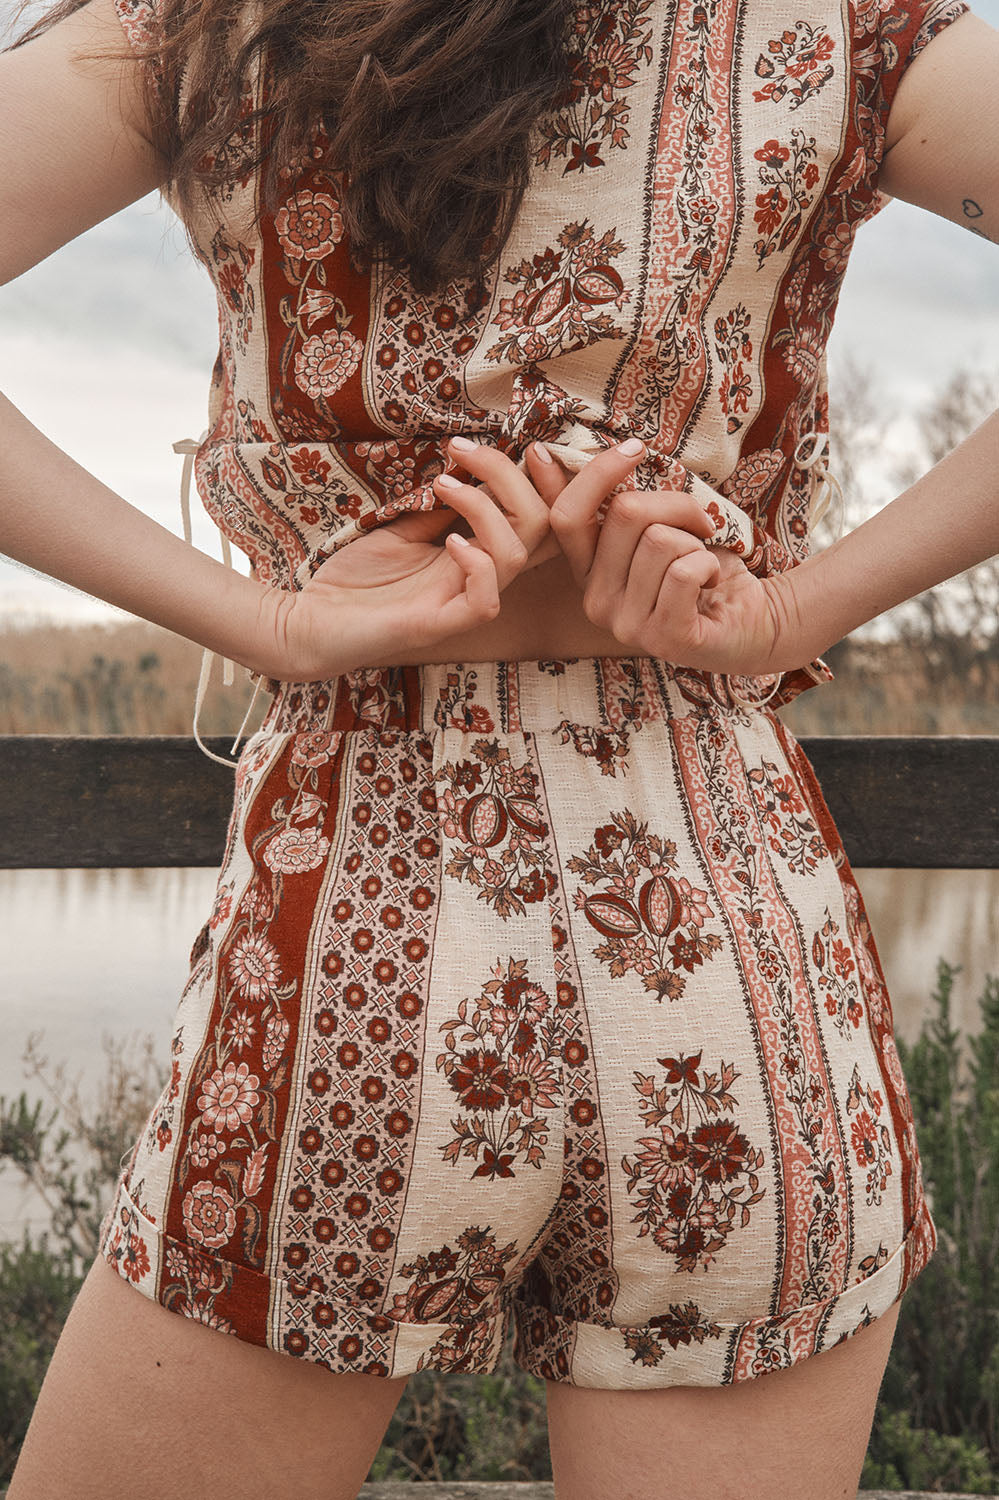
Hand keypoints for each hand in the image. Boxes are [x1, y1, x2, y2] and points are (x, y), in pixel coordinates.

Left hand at [269, 455, 549, 678]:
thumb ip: (436, 509)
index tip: (514, 442)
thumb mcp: (400, 529)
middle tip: (463, 451)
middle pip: (537, 528)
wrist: (310, 623)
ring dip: (486, 509)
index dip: (544, 481)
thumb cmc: (352, 580)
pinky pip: (485, 602)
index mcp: (474, 556)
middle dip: (511, 478)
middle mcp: (477, 579)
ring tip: (444, 486)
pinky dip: (476, 564)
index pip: (534, 519)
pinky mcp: (437, 626)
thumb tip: (465, 470)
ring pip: (515, 556)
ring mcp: (459, 604)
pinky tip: (449, 542)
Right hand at [449, 437, 801, 675]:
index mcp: (586, 572)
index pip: (567, 516)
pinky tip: (712, 583)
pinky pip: (685, 571)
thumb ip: (602, 499)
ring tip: (702, 564)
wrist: (749, 622)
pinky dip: (711, 564)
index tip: (635, 448)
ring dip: (697, 542)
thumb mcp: (646, 527)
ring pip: (661, 541)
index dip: (597, 474)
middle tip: (700, 523)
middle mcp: (596, 602)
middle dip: (676, 504)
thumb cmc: (697, 569)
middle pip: (626, 514)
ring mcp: (628, 625)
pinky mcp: (667, 637)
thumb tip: (536, 454)